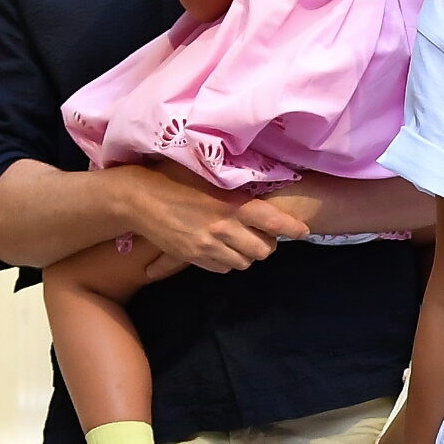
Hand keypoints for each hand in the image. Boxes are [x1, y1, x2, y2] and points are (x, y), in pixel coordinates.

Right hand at [113, 163, 308, 277]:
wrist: (140, 199)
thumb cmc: (177, 178)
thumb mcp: (211, 175)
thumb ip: (238, 185)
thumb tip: (264, 186)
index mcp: (233, 204)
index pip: (275, 222)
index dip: (293, 229)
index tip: (303, 231)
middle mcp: (225, 229)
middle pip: (264, 250)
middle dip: (268, 243)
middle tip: (263, 232)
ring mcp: (208, 247)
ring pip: (244, 262)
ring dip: (247, 253)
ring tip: (240, 239)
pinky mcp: (194, 258)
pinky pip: (222, 268)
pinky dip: (227, 261)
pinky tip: (220, 246)